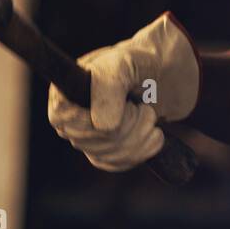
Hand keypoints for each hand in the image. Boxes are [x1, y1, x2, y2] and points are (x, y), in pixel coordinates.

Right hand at [47, 12, 199, 171]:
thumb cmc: (140, 64)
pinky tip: (153, 134)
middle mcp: (69, 116)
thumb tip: (102, 127)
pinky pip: (117, 164)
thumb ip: (107, 88)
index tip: (127, 102)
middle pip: (92, 141)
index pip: (65, 119)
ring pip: (109, 155)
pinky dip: (142, 151)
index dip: (101, 117)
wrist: (165, 76)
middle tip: (142, 106)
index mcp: (64, 91)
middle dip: (129, 124)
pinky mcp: (105, 152)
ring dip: (140, 136)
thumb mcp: (122, 64)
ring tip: (149, 115)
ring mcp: (86, 137)